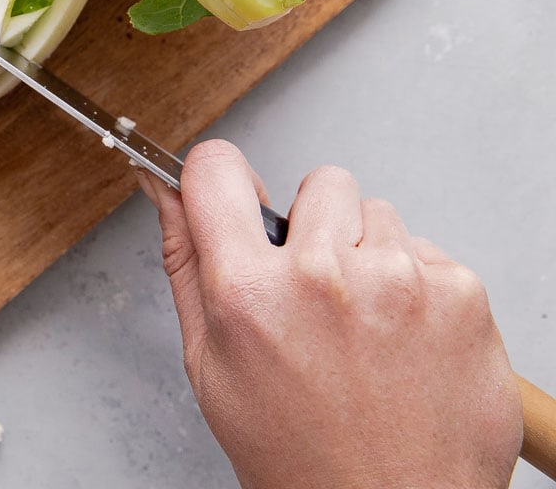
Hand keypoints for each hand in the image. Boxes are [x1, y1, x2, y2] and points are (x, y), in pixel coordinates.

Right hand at [138, 140, 521, 488]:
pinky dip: (418, 285)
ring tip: (363, 326)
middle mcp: (326, 276)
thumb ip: (186, 263)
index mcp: (249, 293)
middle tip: (315, 294)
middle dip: (314, 228)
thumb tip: (163, 189)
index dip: (216, 179)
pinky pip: (429, 251)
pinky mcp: (462, 294)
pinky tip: (403, 338)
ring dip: (369, 257)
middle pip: (318, 183)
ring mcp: (402, 281)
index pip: (216, 170)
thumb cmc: (298, 455)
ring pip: (378, 216)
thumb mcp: (211, 365)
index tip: (226, 195)